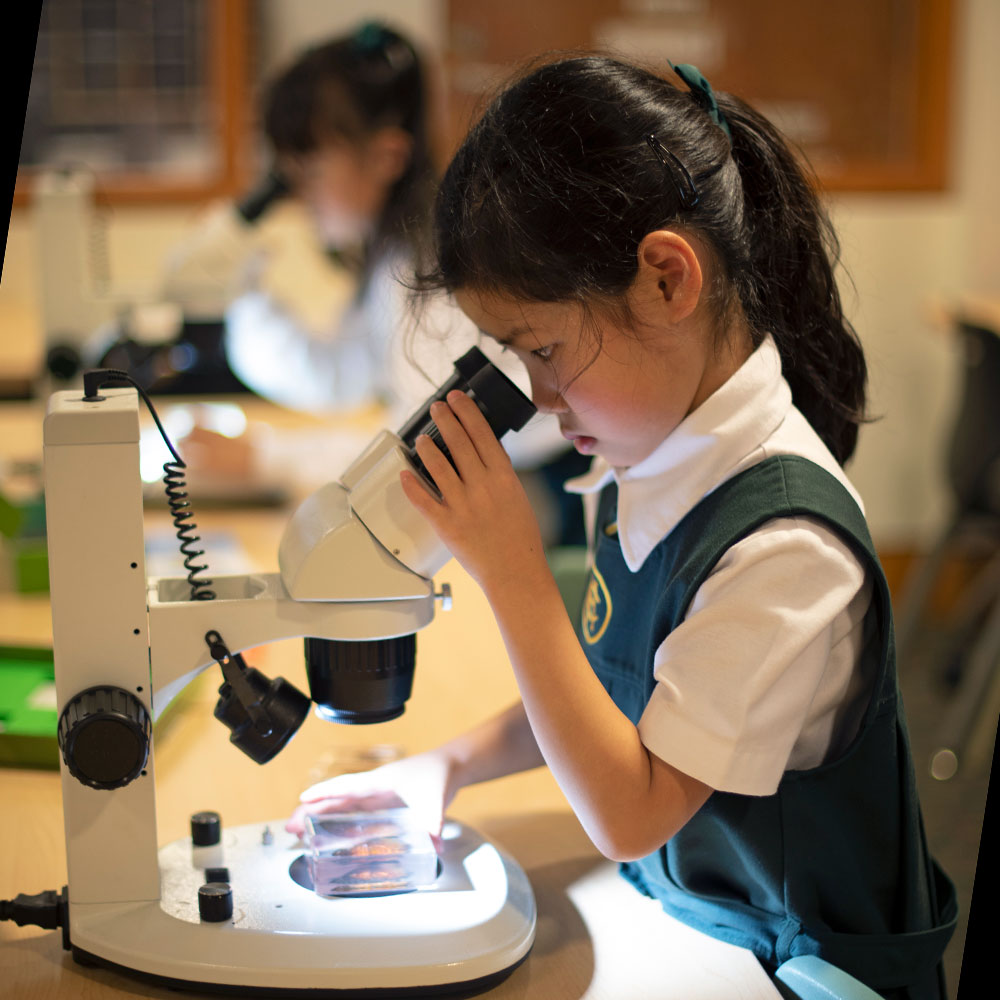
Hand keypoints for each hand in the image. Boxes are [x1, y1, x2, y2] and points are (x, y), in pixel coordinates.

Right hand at [284, 749, 455, 842]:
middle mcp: (374, 788)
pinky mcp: (384, 805)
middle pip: (336, 799)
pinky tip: (332, 836)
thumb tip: (435, 844)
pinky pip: (356, 814)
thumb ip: (434, 821)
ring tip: (301, 833)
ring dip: (322, 817)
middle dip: (312, 810)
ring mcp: (377, 796)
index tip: (304, 800)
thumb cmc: (438, 773)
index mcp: (380, 781)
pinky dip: (340, 823)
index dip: (325, 793)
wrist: (451, 766)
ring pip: (343, 807)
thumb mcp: (436, 798)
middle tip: (292, 827)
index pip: (347, 786)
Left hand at [399, 391, 549, 594]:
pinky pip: (423, 499)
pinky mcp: (447, 524)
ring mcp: (462, 505)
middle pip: (459, 443)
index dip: (467, 412)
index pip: (482, 434)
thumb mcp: (517, 496)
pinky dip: (412, 484)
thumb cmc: (519, 538)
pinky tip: (405, 473)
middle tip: (436, 407)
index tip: (458, 399)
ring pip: (438, 466)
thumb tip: (484, 454)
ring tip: (421, 437)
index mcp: (503, 477)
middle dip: (445, 419)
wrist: (515, 571)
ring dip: (426, 447)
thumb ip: (499, 475)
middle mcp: (482, 486)